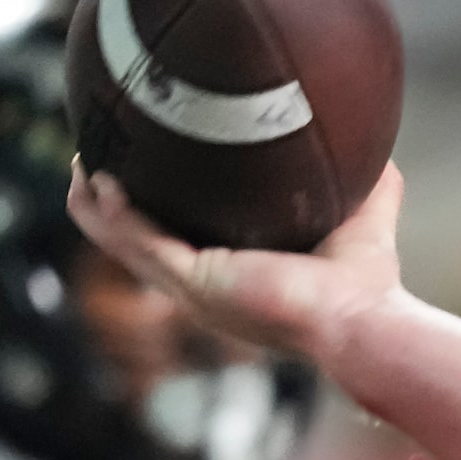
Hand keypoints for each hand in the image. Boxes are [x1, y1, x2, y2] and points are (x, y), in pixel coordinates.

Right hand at [68, 162, 405, 365]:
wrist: (364, 320)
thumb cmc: (366, 284)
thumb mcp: (362, 215)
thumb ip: (370, 179)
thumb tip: (378, 139)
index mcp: (230, 276)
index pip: (177, 241)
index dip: (153, 209)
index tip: (141, 168)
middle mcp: (202, 287)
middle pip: (135, 239)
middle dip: (109, 202)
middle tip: (94, 158)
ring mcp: (193, 289)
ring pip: (123, 239)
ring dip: (97, 202)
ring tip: (82, 160)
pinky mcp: (194, 284)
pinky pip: (139, 241)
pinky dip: (116, 213)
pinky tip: (100, 180)